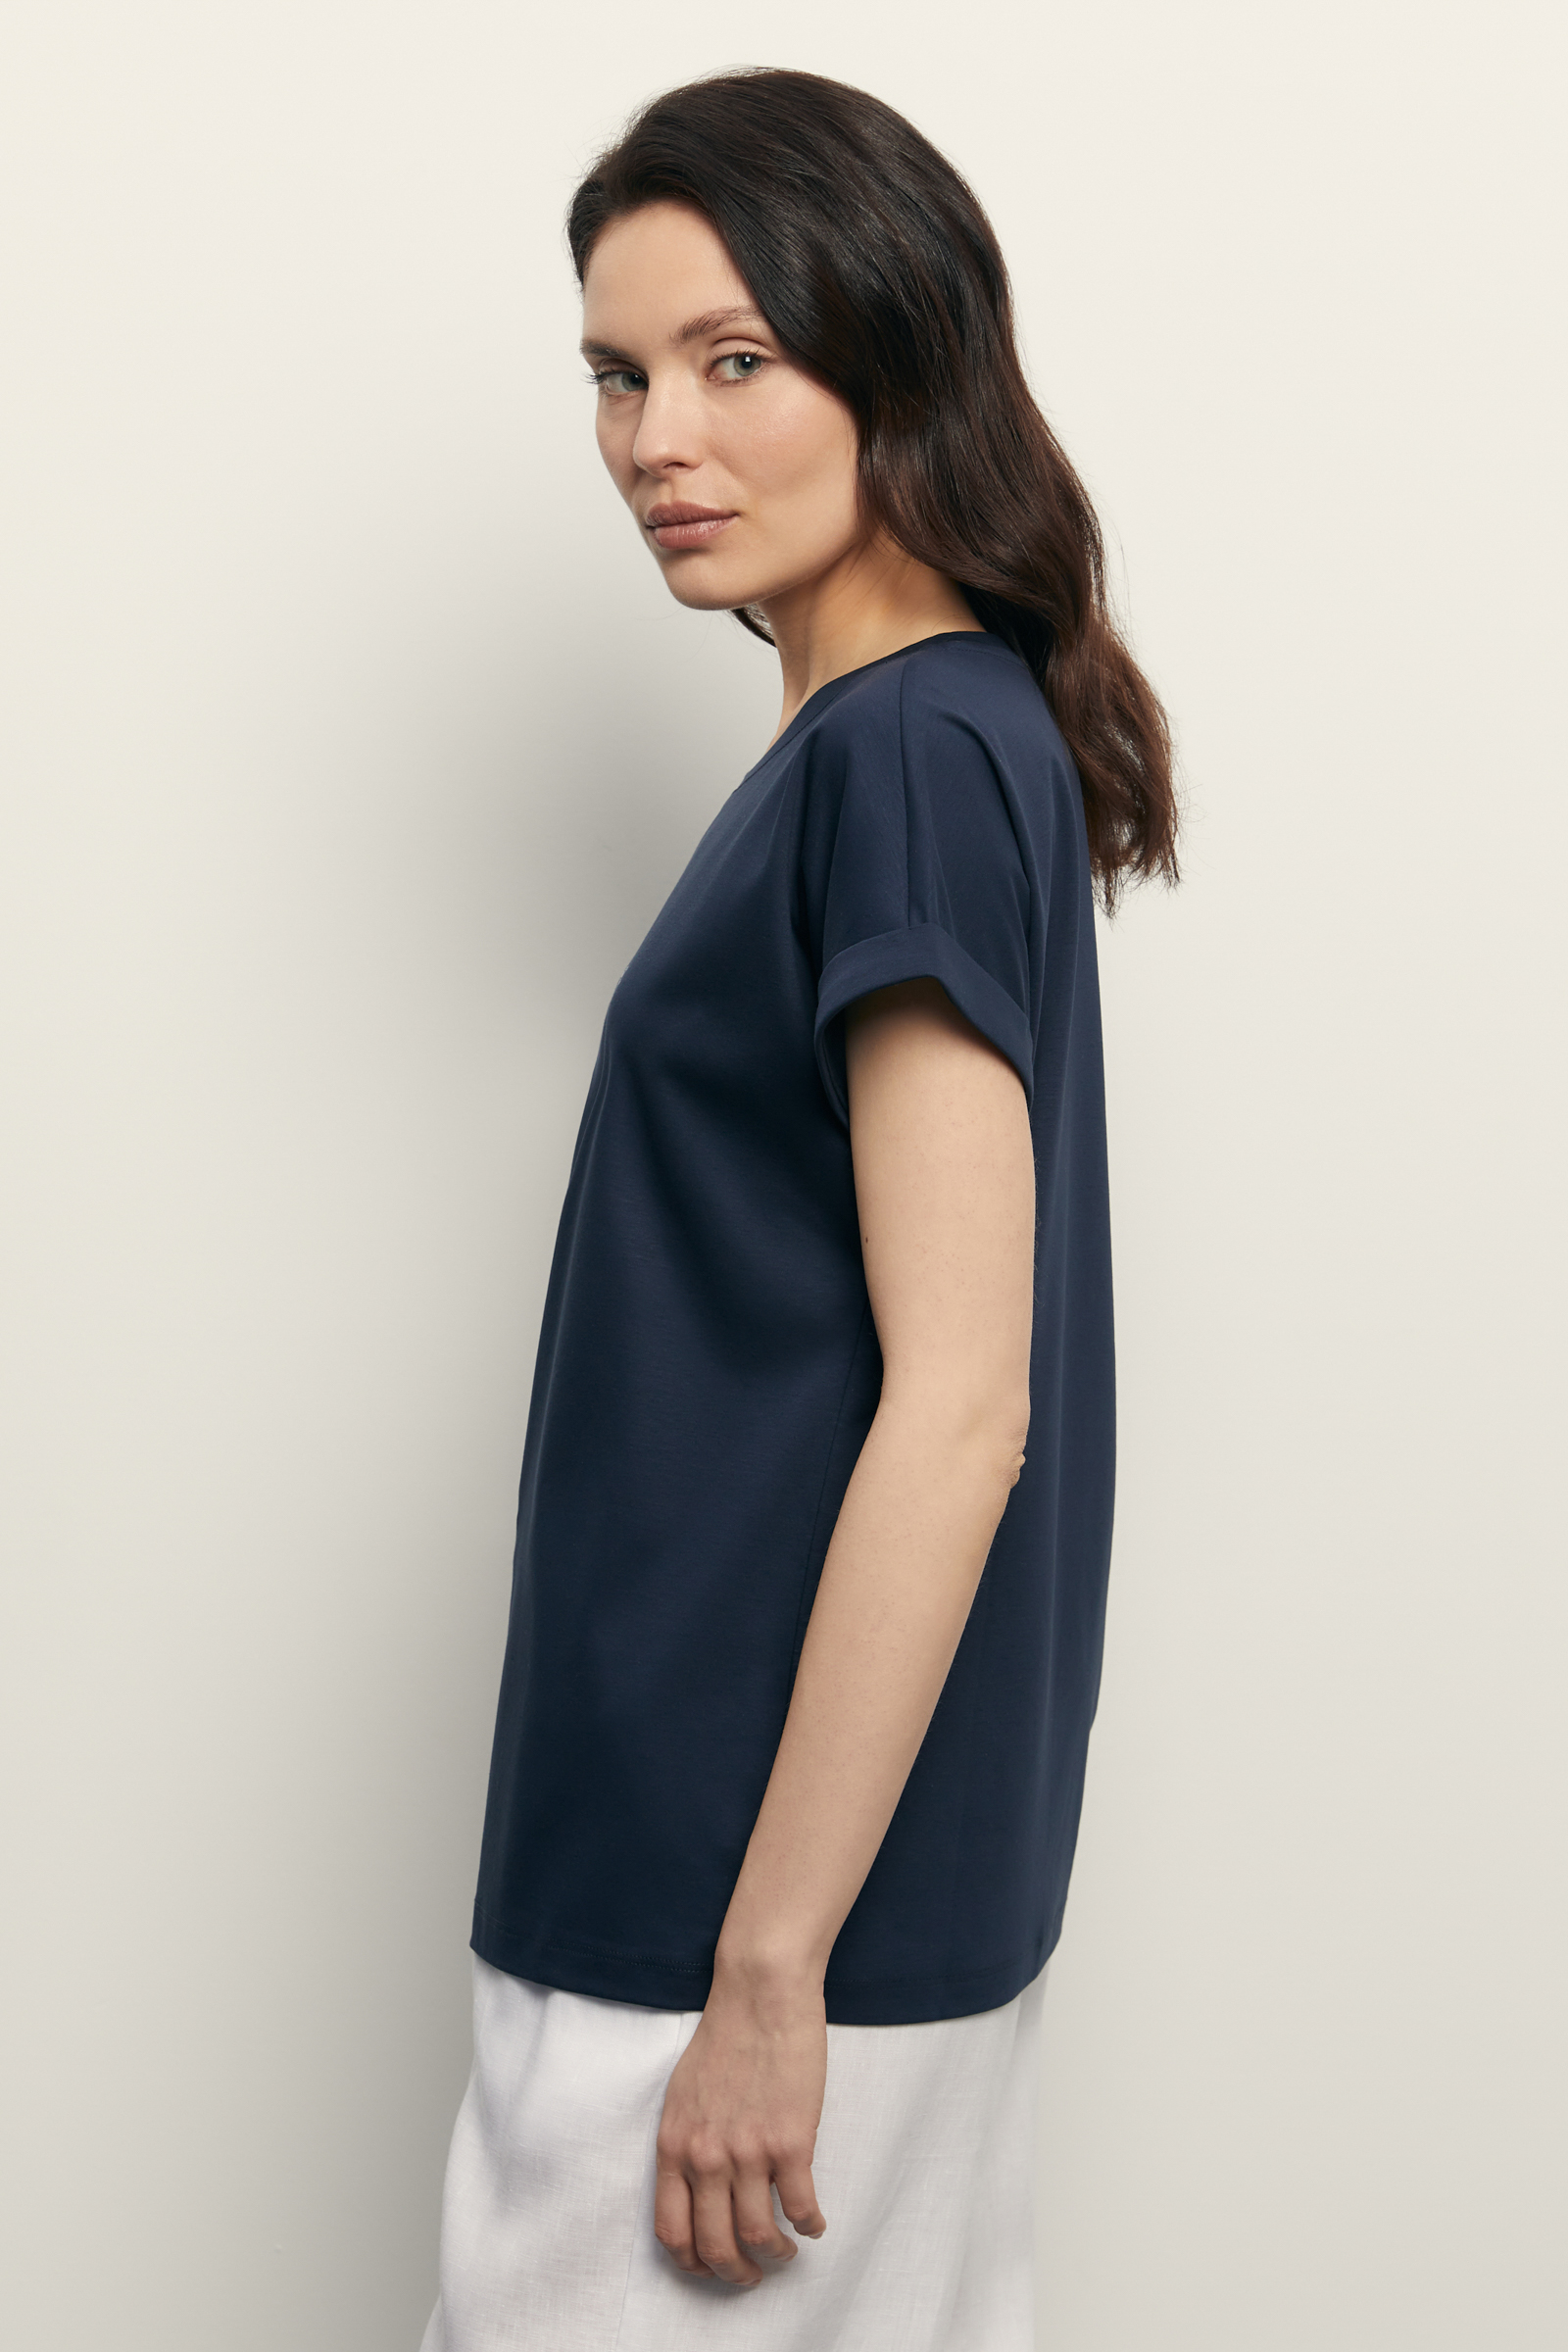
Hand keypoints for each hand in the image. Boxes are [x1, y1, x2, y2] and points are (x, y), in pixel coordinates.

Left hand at [653, 1959, 828, 2285]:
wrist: (761, 1992)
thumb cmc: (725, 2036)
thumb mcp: (683, 2095)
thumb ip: (686, 2143)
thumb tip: (697, 2189)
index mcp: (674, 2145)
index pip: (672, 2231)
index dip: (693, 2262)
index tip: (711, 2266)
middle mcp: (705, 2157)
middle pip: (715, 2246)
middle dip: (736, 2273)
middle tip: (753, 2274)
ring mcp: (748, 2151)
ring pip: (759, 2236)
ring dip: (776, 2255)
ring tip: (787, 2250)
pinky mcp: (791, 2141)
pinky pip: (801, 2208)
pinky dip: (810, 2225)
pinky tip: (814, 2222)